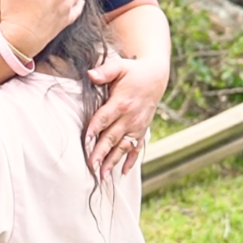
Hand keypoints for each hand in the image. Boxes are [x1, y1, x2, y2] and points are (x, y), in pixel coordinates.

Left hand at [84, 55, 164, 177]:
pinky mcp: (142, 129)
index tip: (86, 142)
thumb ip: (104, 71)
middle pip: (112, 137)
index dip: (94, 129)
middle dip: (102, 152)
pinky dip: (131, 160)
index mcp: (121, 102)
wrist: (156, 77)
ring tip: (103, 175)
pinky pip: (137, 147)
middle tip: (92, 166)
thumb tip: (90, 74)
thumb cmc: (134, 71)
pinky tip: (123, 172)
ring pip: (123, 146)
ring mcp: (137, 125)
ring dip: (113, 161)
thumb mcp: (119, 67)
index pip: (104, 118)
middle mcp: (130, 117)